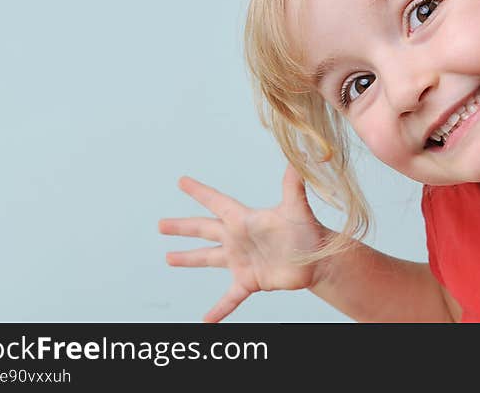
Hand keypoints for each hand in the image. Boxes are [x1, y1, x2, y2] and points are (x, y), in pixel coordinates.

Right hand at [158, 163, 326, 322]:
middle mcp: (239, 238)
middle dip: (182, 226)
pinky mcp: (250, 281)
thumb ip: (293, 184)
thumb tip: (298, 157)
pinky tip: (206, 321)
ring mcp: (242, 260)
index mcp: (245, 219)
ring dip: (189, 259)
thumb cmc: (309, 231)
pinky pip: (230, 298)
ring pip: (209, 258)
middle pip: (204, 229)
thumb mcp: (297, 208)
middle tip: (160, 224)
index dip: (199, 192)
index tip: (182, 181)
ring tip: (169, 258)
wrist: (319, 260)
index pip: (217, 202)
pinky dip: (219, 309)